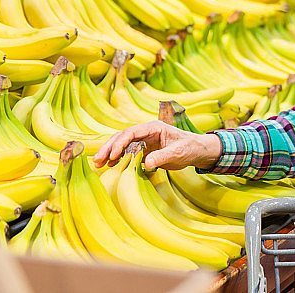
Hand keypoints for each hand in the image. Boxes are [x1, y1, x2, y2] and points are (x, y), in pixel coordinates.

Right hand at [93, 121, 222, 170]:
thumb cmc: (190, 147)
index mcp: (154, 127)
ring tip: (99, 164)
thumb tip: (147, 163)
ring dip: (110, 153)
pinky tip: (110, 166)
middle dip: (109, 147)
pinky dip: (118, 158)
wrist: (197, 151)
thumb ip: (163, 157)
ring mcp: (144, 141)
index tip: (112, 155)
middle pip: (122, 137)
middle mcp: (146, 132)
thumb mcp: (179, 152)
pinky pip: (128, 153)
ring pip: (122, 144)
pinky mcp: (144, 150)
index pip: (131, 132)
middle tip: (98, 160)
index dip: (120, 143)